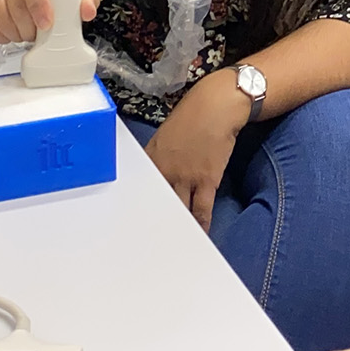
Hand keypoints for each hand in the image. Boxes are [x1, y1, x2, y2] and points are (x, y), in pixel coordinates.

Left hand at [146, 72, 249, 230]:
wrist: (216, 106)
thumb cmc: (192, 116)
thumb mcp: (165, 135)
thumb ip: (157, 157)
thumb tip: (155, 175)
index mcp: (150, 159)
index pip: (139, 190)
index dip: (137, 209)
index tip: (133, 225)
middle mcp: (164, 171)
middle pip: (156, 204)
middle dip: (154, 224)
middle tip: (150, 245)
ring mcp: (185, 177)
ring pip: (178, 210)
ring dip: (177, 228)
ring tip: (174, 244)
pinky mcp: (206, 181)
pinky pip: (201, 210)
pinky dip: (201, 225)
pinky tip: (200, 236)